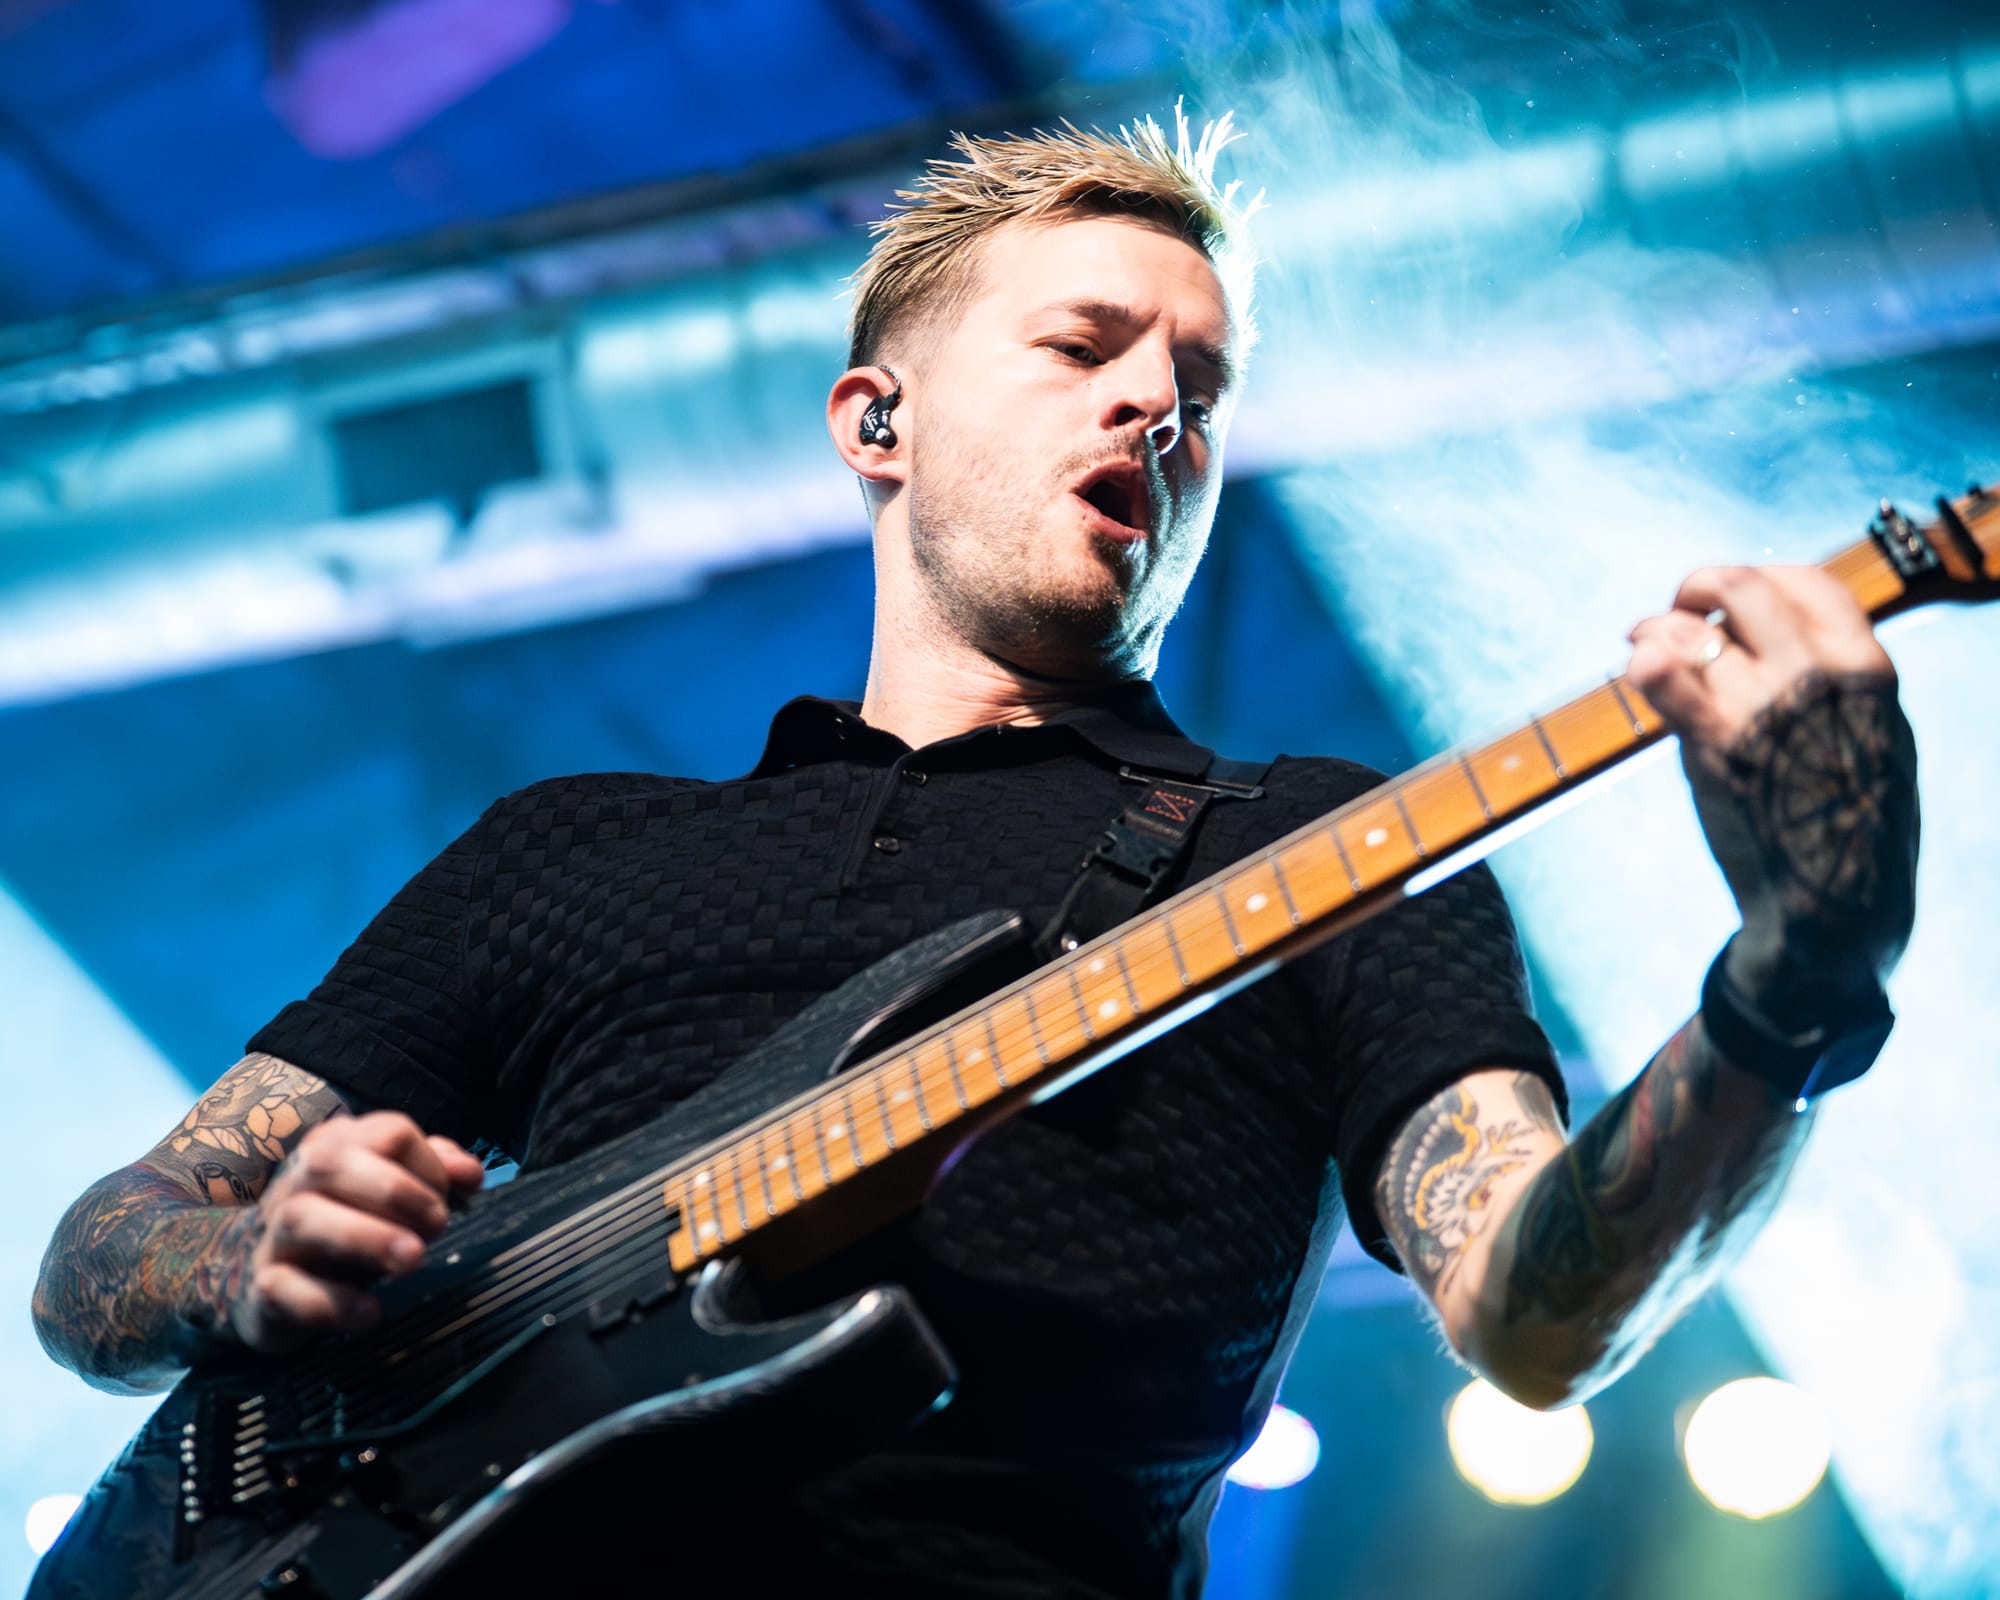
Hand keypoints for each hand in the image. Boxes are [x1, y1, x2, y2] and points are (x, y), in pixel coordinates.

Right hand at [223, 1111, 484, 1353]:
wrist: (261, 1276)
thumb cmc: (345, 1223)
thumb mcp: (389, 1192)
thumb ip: (433, 1172)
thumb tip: (471, 1174)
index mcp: (335, 1147)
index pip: (388, 1133)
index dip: (429, 1165)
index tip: (447, 1204)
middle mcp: (297, 1182)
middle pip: (333, 1162)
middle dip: (394, 1190)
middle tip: (437, 1227)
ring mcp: (274, 1234)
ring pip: (304, 1218)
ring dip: (365, 1236)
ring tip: (413, 1259)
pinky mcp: (263, 1287)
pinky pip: (285, 1288)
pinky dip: (330, 1302)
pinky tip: (371, 1314)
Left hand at [1626, 565, 1919, 1018]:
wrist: (1835, 907)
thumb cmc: (1851, 824)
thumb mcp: (1877, 737)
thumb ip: (1838, 684)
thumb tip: (1785, 639)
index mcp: (1864, 668)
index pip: (1806, 583)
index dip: (1759, 580)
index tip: (1732, 604)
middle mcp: (1815, 675)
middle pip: (1741, 586)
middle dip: (1697, 590)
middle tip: (1676, 614)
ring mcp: (1764, 706)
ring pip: (1690, 626)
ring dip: (1655, 629)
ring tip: (1641, 644)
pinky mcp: (1715, 744)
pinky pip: (1664, 674)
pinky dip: (1642, 660)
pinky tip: (1637, 668)